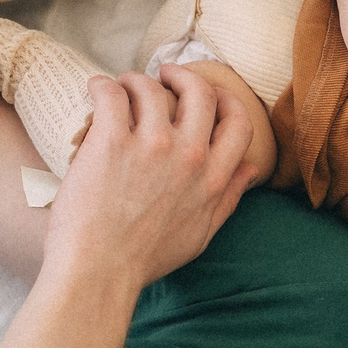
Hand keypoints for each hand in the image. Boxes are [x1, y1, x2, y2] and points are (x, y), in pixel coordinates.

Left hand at [44, 68, 258, 290]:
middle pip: (200, 92)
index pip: (238, 121)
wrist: (98, 271)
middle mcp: (189, 156)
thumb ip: (229, 198)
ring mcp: (151, 145)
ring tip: (122, 86)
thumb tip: (250, 169)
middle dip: (183, 76)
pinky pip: (112, 94)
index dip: (226, 99)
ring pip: (152, 87)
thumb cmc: (145, 259)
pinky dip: (103, 85)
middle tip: (165, 76)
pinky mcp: (111, 141)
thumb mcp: (201, 234)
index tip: (210, 94)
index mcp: (213, 178)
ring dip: (136, 80)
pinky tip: (97, 90)